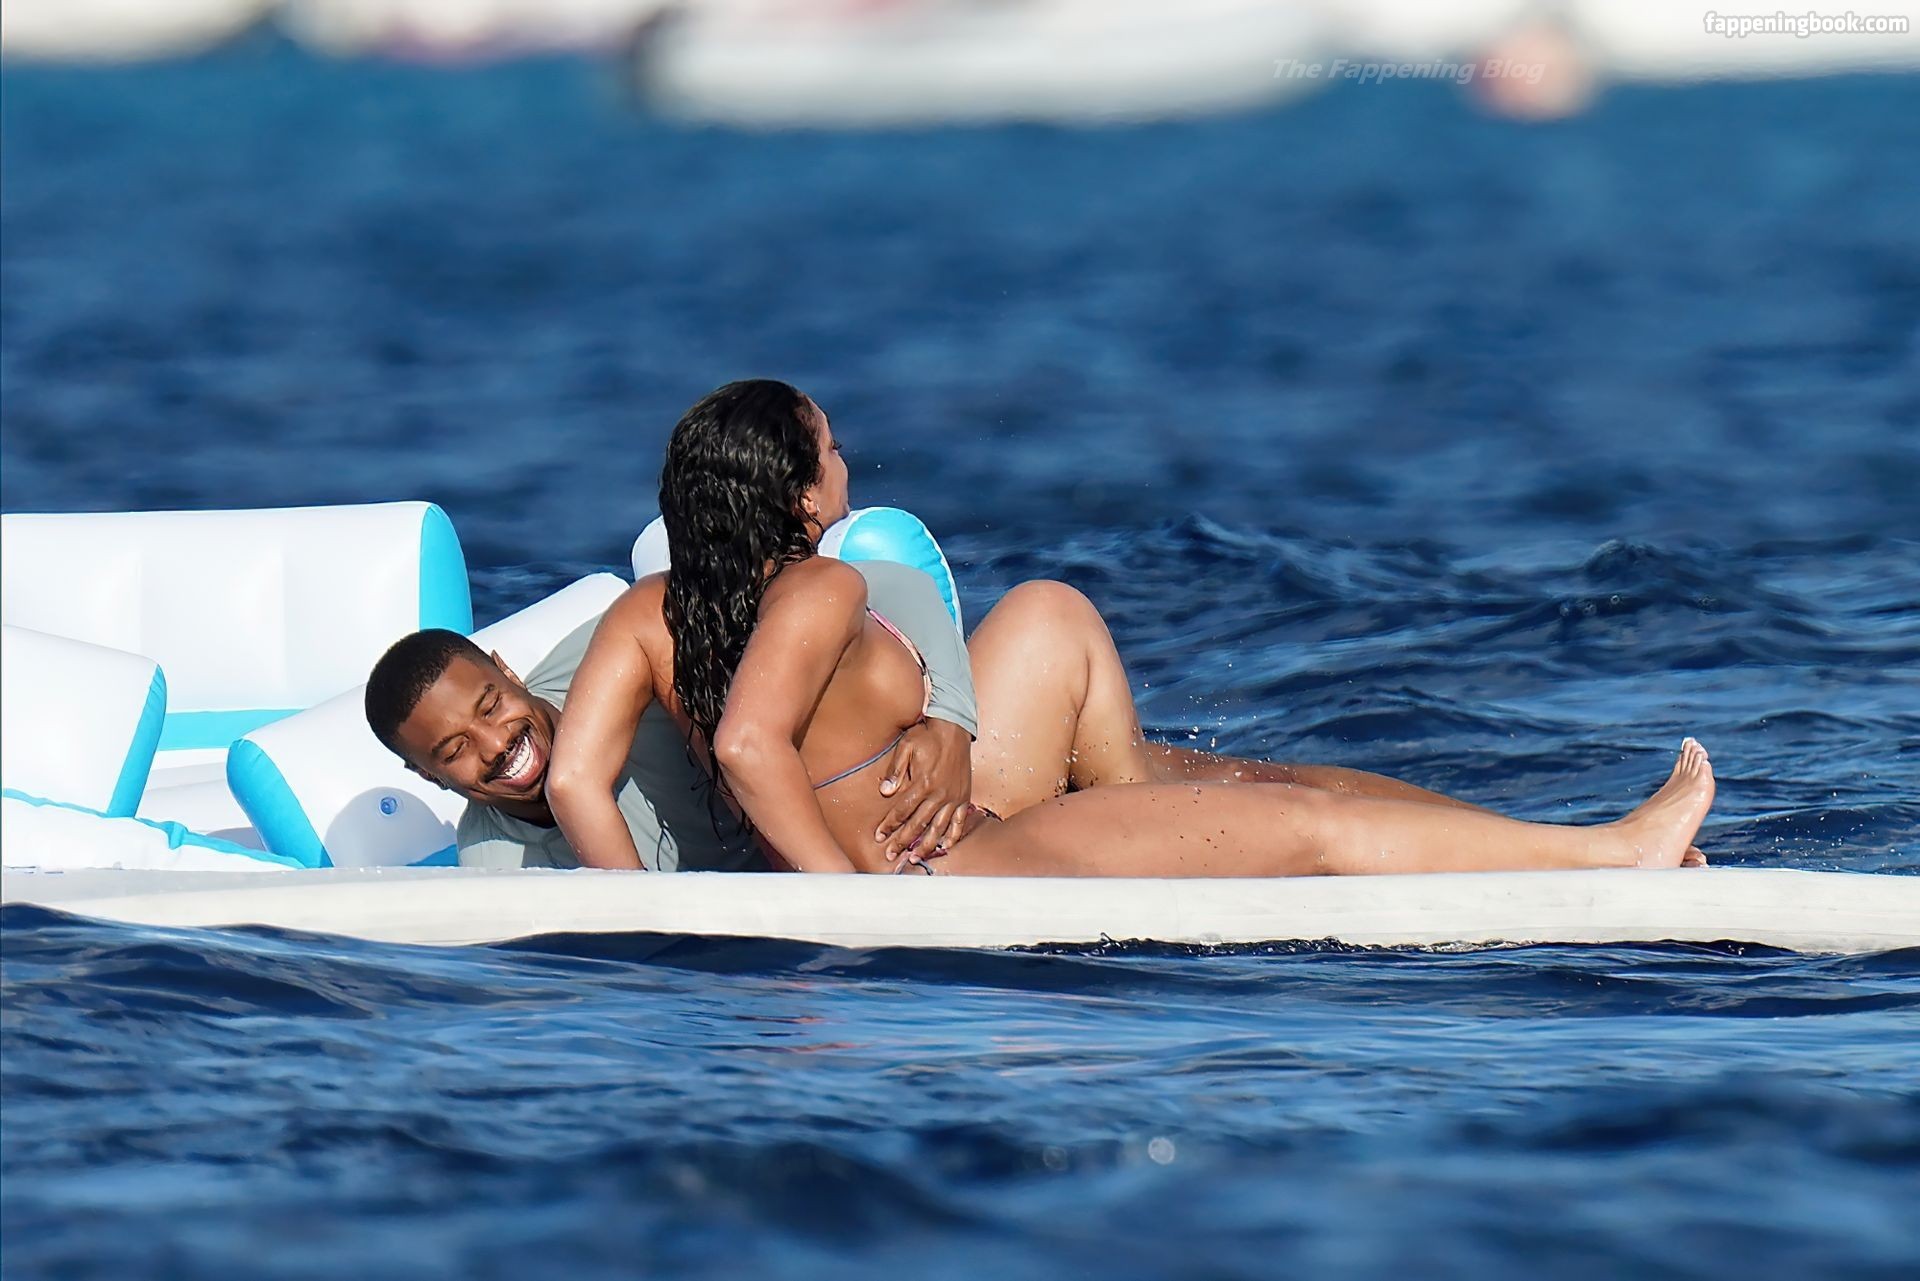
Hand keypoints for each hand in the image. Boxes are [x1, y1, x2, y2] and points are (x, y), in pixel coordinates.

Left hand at [875, 718, 972, 860]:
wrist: (955, 729)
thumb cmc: (927, 736)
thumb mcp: (906, 747)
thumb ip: (895, 770)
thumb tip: (884, 791)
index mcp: (923, 783)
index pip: (902, 810)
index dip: (889, 825)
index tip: (880, 836)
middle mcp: (939, 794)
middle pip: (918, 824)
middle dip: (902, 842)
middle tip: (891, 855)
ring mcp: (953, 798)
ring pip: (938, 828)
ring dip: (925, 845)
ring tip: (914, 858)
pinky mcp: (964, 797)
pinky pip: (959, 822)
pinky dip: (952, 836)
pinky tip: (944, 847)